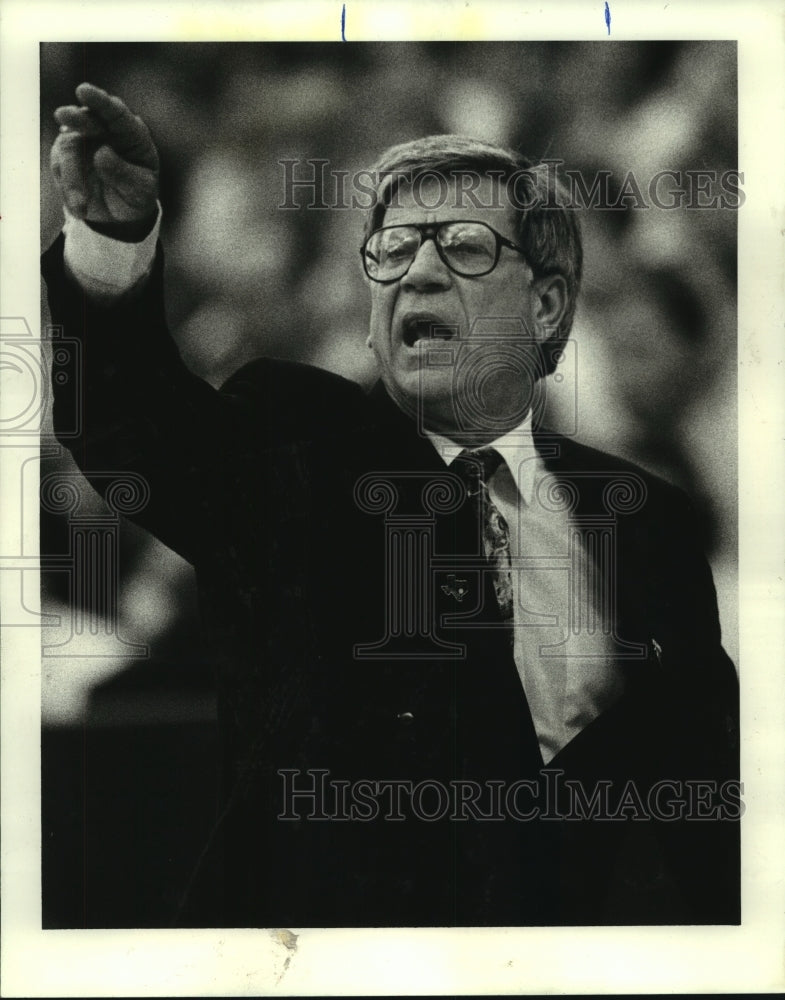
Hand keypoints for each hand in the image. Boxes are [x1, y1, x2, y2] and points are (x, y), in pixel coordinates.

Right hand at [51, 82, 158, 240]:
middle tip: (63, 116)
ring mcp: (81, 142)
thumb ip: (125, 174)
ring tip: (81, 206)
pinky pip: (60, 169)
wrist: (120, 213)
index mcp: (130, 133)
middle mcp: (103, 131)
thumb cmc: (136, 194)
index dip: (100, 101)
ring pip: (69, 150)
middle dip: (75, 118)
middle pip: (87, 119)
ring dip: (73, 179)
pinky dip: (69, 190)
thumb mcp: (141, 191)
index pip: (116, 113)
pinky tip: (80, 208)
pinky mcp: (64, 157)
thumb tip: (100, 154)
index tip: (84, 91)